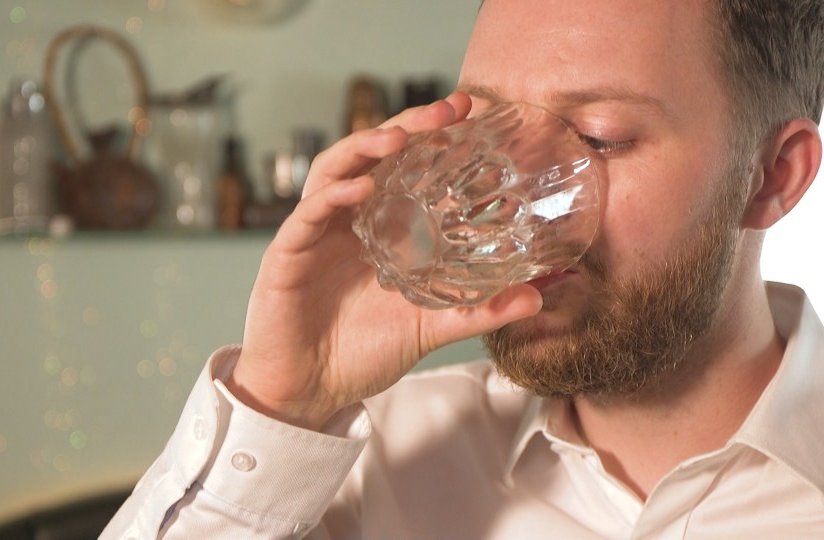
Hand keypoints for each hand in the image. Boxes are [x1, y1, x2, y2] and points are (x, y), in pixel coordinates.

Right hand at [230, 93, 542, 430]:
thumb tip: (537, 296)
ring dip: (364, 147)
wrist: (312, 392)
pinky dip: (331, 196)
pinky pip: (306, 216)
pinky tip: (360, 188)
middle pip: (371, 155)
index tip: (469, 111)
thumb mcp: (431, 328)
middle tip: (445, 111)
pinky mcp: (286, 255)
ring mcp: (314, 233)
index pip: (403, 166)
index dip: (430, 135)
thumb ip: (478, 310)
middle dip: (405, 126)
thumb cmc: (365, 353)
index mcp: (377, 228)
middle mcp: (346, 220)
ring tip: (400, 138)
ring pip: (334, 171)